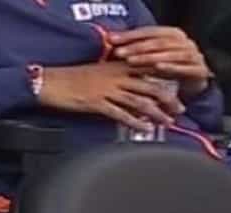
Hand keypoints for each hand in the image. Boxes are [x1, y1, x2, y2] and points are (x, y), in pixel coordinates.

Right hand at [38, 62, 184, 131]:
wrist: (51, 82)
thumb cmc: (74, 79)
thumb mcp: (100, 74)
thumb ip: (119, 80)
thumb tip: (136, 93)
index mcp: (117, 66)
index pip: (148, 71)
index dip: (165, 80)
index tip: (179, 90)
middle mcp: (115, 76)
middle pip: (149, 87)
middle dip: (167, 99)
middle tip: (179, 110)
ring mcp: (107, 89)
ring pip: (138, 101)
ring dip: (156, 113)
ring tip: (167, 122)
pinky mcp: (98, 103)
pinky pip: (120, 113)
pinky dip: (135, 122)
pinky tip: (145, 128)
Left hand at [110, 26, 212, 97]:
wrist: (195, 87)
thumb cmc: (170, 70)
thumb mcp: (153, 58)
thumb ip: (137, 49)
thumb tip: (110, 40)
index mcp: (173, 34)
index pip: (149, 31)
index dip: (130, 35)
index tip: (111, 40)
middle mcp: (185, 41)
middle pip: (158, 42)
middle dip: (137, 47)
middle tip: (119, 53)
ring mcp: (194, 55)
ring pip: (169, 53)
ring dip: (149, 57)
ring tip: (132, 61)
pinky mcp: (200, 70)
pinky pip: (184, 67)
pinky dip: (171, 67)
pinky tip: (157, 69)